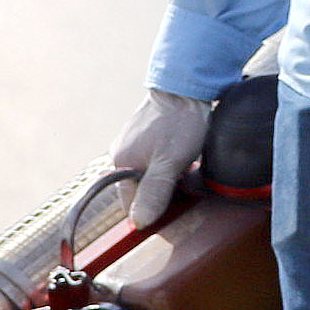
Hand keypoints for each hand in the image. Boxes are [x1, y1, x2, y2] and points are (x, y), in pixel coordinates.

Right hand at [109, 90, 209, 226]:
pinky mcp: (145, 135)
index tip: (175, 205)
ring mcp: (132, 143)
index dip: (153, 211)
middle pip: (140, 190)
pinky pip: (154, 161)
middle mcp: (121, 154)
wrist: (186, 85)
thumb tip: (139, 223)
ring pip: (149, 176)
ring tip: (187, 169)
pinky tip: (185, 158)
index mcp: (122, 163)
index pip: (131, 205)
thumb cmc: (179, 123)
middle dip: (162, 194)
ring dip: (168, 179)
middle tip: (185, 184)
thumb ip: (154, 193)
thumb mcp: (170, 163)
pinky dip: (169, 165)